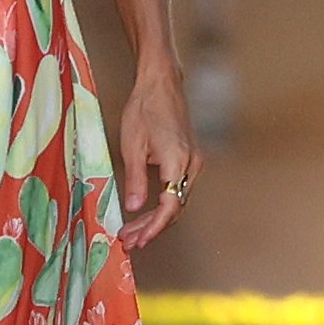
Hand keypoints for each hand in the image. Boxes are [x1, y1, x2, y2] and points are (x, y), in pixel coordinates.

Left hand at [115, 59, 201, 250]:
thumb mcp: (132, 145)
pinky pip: (179, 189)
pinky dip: (163, 204)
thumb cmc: (145, 108)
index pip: (170, 206)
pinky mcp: (190, 159)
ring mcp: (194, 162)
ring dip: (157, 218)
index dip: (153, 228)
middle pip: (175, 208)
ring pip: (178, 200)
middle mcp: (192, 165)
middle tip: (129, 241)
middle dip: (152, 227)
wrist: (161, 83)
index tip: (137, 241)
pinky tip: (146, 211)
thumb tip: (134, 207)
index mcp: (178, 161)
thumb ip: (135, 179)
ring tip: (133, 231)